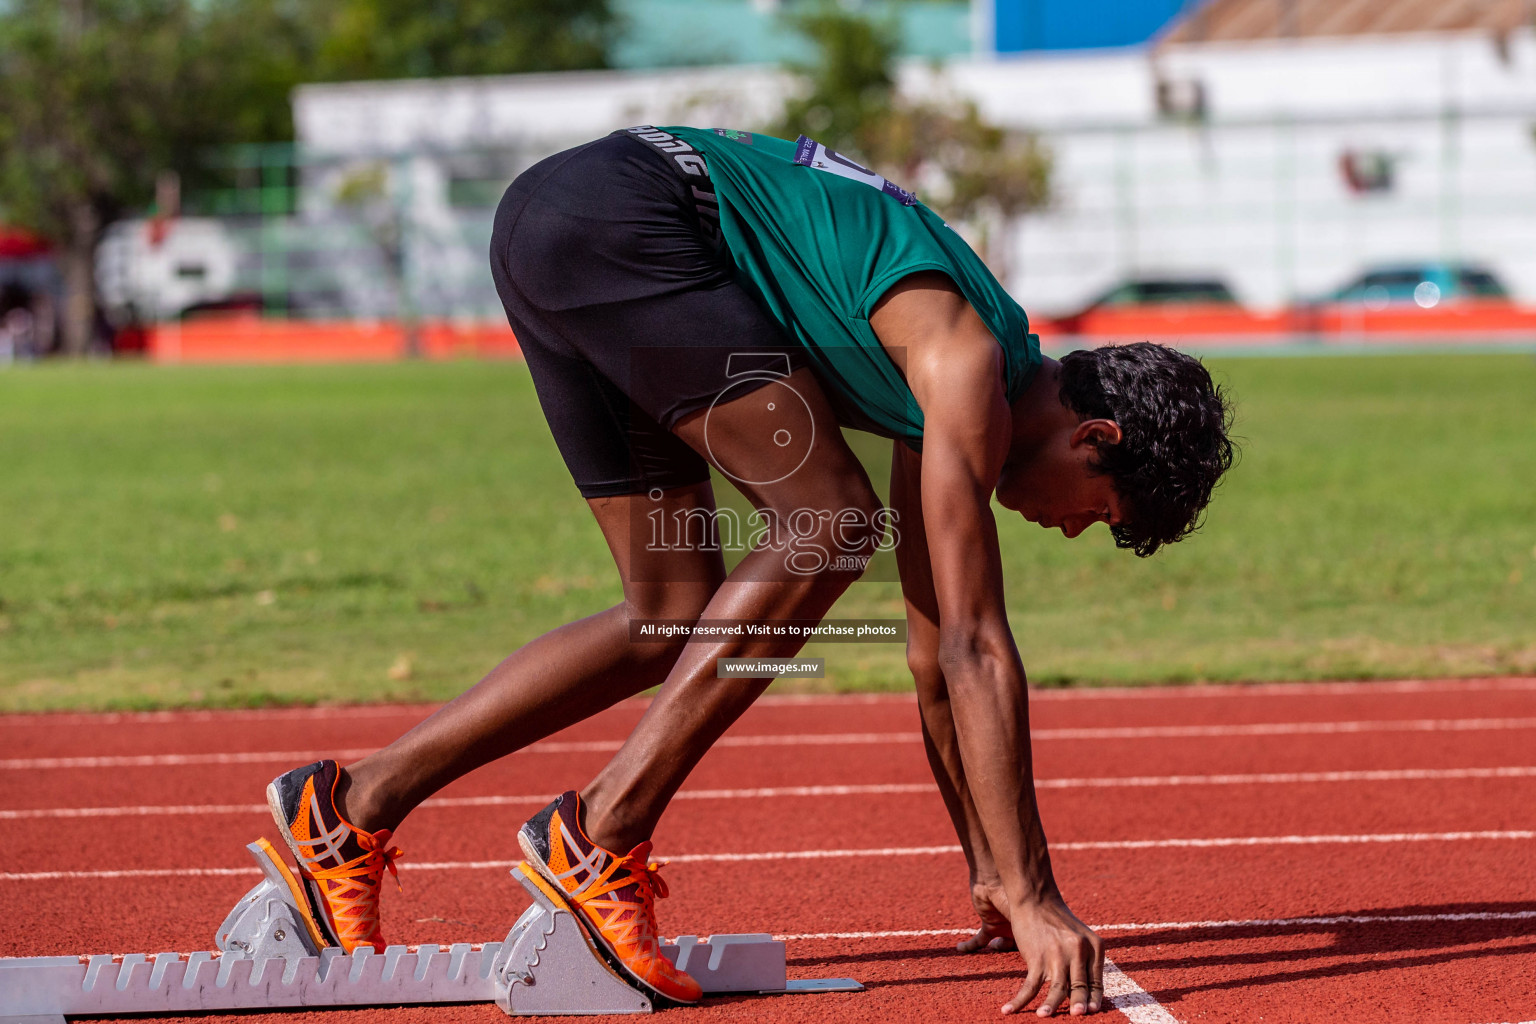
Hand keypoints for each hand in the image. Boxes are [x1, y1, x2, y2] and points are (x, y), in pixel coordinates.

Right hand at [957, 880, 1104, 1015]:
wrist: (1034, 896)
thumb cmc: (1053, 917)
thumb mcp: (1077, 935)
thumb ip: (1084, 957)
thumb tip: (1082, 988)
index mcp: (1094, 946)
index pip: (1096, 980)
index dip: (1093, 998)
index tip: (1092, 1012)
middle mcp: (1080, 951)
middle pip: (1079, 987)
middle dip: (1078, 1006)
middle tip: (1076, 1017)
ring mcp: (1058, 954)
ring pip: (1058, 991)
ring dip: (1050, 1007)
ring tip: (1044, 1017)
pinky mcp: (1037, 957)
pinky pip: (1030, 986)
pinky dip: (1019, 1000)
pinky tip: (1009, 1009)